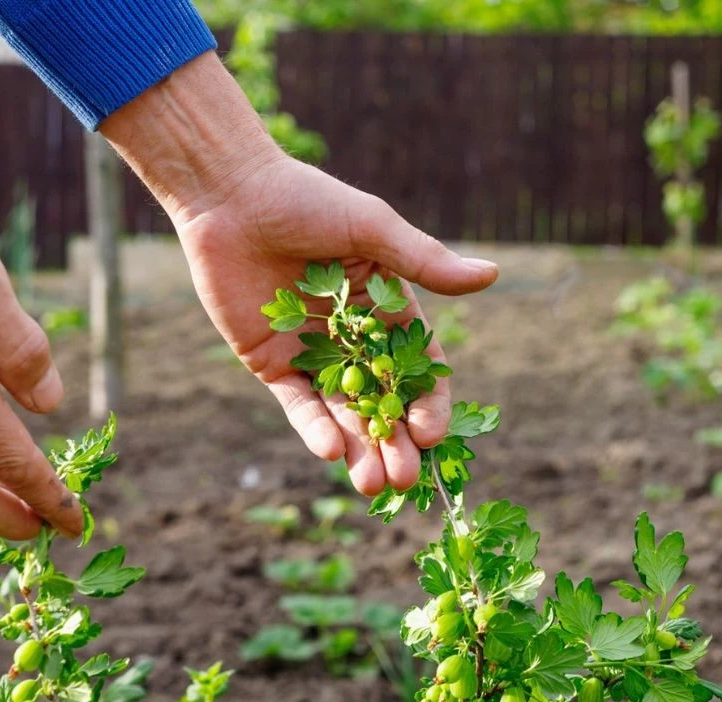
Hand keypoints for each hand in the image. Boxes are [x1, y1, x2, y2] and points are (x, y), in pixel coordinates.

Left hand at [104, 55, 497, 495]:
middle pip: (382, 402)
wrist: (230, 194)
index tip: (431, 435)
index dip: (427, 404)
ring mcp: (312, 354)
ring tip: (373, 485)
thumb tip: (491, 276)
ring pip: (342, 413)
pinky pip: (298, 404)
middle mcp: (353, 337)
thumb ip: (425, 263)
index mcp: (387, 307)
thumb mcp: (372, 230)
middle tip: (404, 481)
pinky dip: (314, 428)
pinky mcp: (271, 362)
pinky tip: (331, 452)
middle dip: (394, 443)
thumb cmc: (306, 199)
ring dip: (359, 449)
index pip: (417, 368)